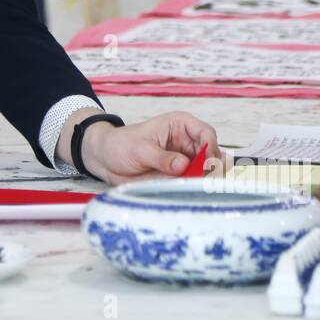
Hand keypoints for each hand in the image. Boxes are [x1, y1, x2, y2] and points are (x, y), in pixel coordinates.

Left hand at [80, 111, 221, 185]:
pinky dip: (197, 188)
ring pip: (207, 170)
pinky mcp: (180, 176)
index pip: (206, 133)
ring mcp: (186, 160)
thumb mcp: (139, 149)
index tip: (206, 164)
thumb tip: (184, 165)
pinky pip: (195, 182)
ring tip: (200, 189)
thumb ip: (162, 158)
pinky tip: (194, 193)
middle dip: (211, 169)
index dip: (210, 148)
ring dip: (206, 181)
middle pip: (212, 154)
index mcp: (180, 125)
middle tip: (204, 182)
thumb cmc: (121, 145)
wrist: (106, 159)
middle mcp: (187, 142)